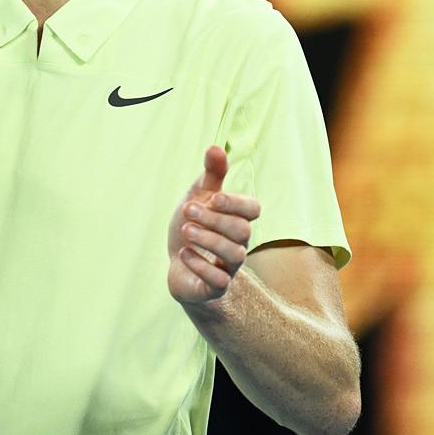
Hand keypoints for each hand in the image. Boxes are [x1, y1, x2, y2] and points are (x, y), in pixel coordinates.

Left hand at [167, 146, 260, 305]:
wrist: (180, 267)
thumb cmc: (195, 227)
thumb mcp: (199, 198)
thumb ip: (211, 175)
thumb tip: (215, 147)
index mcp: (237, 218)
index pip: (253, 209)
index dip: (237, 203)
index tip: (214, 197)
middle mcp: (239, 243)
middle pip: (241, 230)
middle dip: (214, 218)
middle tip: (186, 209)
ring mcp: (229, 267)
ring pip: (234, 254)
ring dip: (208, 239)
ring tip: (186, 230)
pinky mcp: (215, 287)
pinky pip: (219, 281)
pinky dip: (201, 266)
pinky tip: (183, 253)